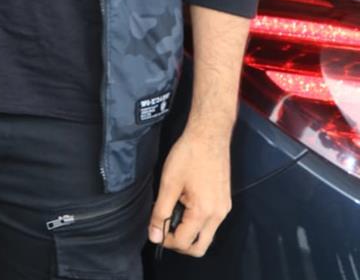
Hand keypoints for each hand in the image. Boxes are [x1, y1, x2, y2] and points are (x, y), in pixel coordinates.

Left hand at [147, 127, 231, 255]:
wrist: (209, 133)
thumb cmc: (188, 154)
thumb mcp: (169, 183)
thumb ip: (160, 212)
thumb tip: (154, 236)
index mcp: (204, 212)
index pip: (184, 242)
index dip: (166, 240)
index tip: (156, 227)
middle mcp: (219, 215)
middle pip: (199, 246)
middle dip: (180, 243)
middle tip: (165, 228)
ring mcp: (224, 208)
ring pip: (206, 235)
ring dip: (189, 232)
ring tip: (174, 212)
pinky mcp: (225, 200)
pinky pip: (212, 222)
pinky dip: (197, 222)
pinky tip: (186, 204)